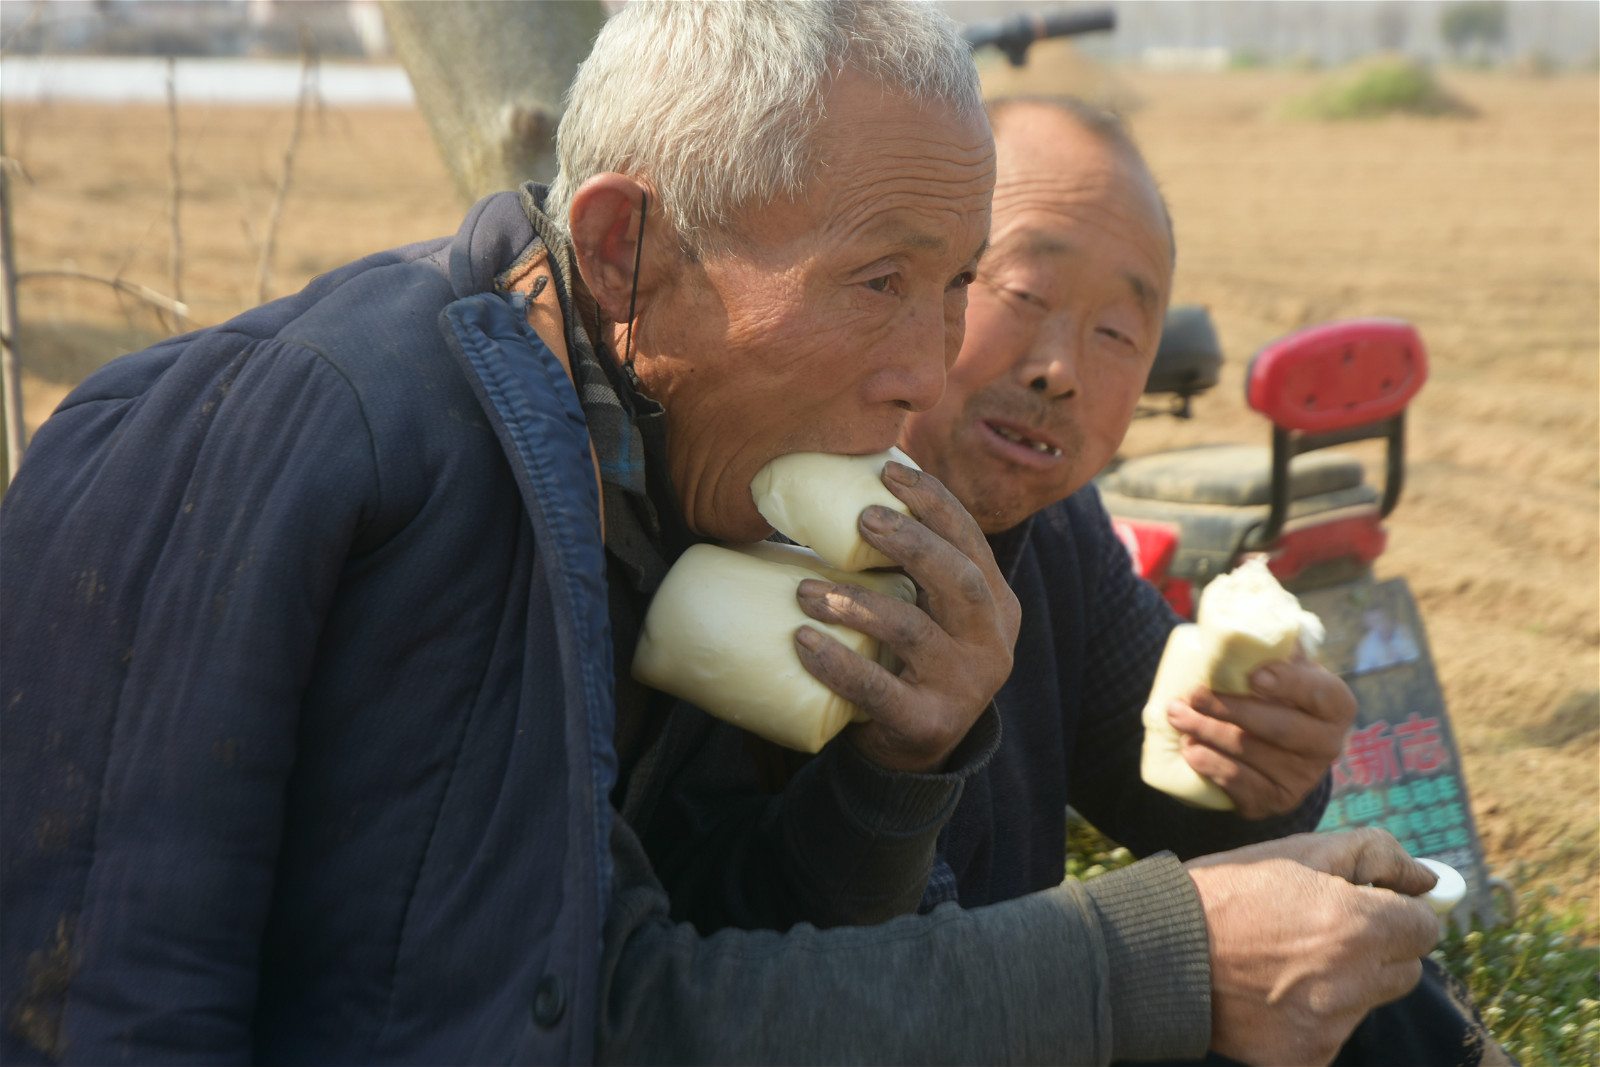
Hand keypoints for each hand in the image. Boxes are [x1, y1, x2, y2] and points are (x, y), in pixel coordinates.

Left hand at [792, 461, 1020, 772]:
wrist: (914, 753)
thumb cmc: (910, 660)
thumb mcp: (929, 611)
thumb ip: (911, 567)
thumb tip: (846, 489)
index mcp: (996, 605)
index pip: (971, 542)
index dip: (934, 503)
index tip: (890, 472)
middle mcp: (991, 644)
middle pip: (959, 580)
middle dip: (912, 543)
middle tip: (864, 519)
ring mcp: (964, 687)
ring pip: (915, 632)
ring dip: (858, 603)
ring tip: (806, 589)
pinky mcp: (928, 724)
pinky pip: (880, 690)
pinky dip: (839, 663)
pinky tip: (805, 643)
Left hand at [1166, 651, 1356, 818]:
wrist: (1279, 747)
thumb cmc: (1277, 693)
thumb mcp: (1285, 666)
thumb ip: (1276, 644)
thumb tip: (1251, 609)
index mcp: (1335, 704)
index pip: (1318, 692)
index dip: (1288, 684)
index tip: (1253, 677)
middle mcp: (1328, 744)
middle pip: (1277, 728)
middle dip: (1228, 710)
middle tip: (1191, 695)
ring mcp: (1304, 777)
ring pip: (1251, 755)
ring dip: (1209, 735)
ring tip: (1178, 718)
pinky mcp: (1278, 800)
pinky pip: (1243, 787)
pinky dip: (1213, 767)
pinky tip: (1191, 752)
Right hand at [1186, 829, 1440, 1065]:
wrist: (1158, 950)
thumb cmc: (1230, 889)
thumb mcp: (1300, 851)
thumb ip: (1377, 855)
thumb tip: (1429, 879)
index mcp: (1357, 926)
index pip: (1424, 929)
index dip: (1397, 912)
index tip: (1369, 907)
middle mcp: (1352, 984)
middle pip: (1404, 971)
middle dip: (1375, 950)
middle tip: (1320, 932)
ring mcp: (1329, 1027)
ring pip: (1365, 1004)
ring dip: (1341, 985)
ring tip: (1283, 962)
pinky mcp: (1304, 1059)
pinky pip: (1330, 1036)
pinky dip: (1310, 1018)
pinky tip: (1271, 995)